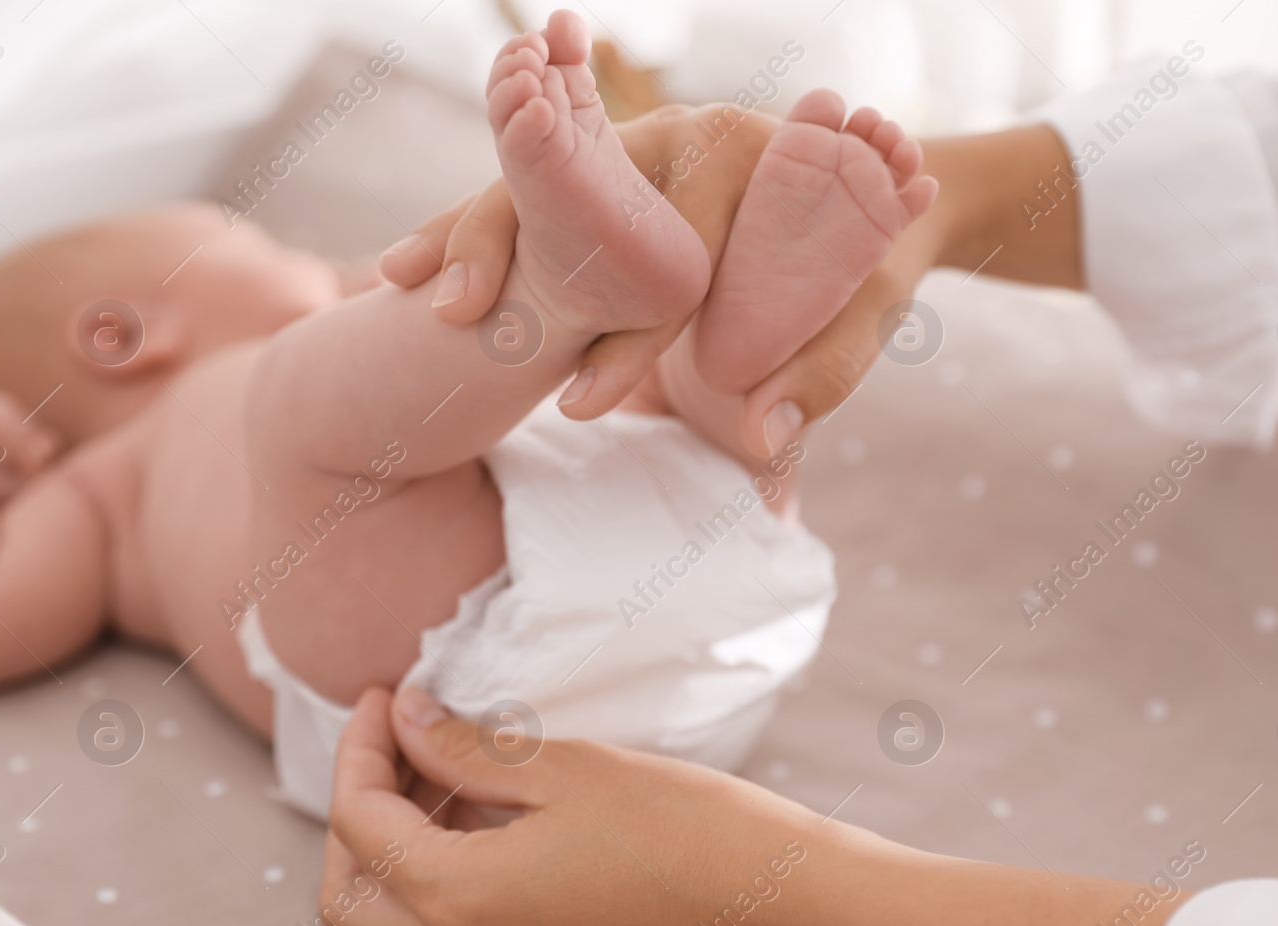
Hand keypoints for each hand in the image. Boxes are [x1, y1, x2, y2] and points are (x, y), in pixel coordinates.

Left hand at [321, 687, 830, 925]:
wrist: (785, 907)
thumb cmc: (685, 828)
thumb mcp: (566, 769)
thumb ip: (467, 749)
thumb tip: (409, 721)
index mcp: (460, 902)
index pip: (359, 824)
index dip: (361, 749)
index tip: (386, 698)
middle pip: (351, 901)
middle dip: (357, 817)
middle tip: (397, 746)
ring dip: (399, 852)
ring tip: (451, 775)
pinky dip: (444, 885)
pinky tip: (494, 824)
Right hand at [380, 102, 936, 454]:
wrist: (872, 205)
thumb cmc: (868, 267)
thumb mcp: (865, 320)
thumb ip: (820, 376)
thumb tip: (760, 439)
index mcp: (743, 154)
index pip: (675, 243)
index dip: (631, 332)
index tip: (589, 407)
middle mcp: (678, 134)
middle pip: (572, 189)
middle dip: (507, 249)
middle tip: (457, 315)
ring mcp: (632, 149)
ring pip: (531, 184)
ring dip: (466, 236)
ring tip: (405, 284)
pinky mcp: (606, 174)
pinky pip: (526, 199)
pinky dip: (471, 235)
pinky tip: (409, 274)